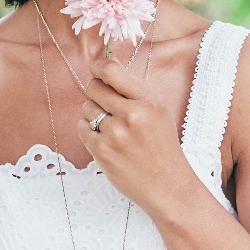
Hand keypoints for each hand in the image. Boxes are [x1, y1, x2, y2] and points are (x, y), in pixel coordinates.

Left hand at [78, 57, 197, 211]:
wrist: (167, 185)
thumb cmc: (162, 145)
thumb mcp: (158, 110)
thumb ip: (133, 89)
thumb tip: (106, 64)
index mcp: (148, 101)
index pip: (112, 72)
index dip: (98, 66)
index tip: (95, 68)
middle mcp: (131, 115)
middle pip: (94, 87)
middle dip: (96, 91)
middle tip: (105, 102)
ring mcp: (115, 135)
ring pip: (87, 108)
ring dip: (94, 114)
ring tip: (113, 128)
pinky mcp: (101, 152)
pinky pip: (82, 128)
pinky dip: (89, 131)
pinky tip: (106, 139)